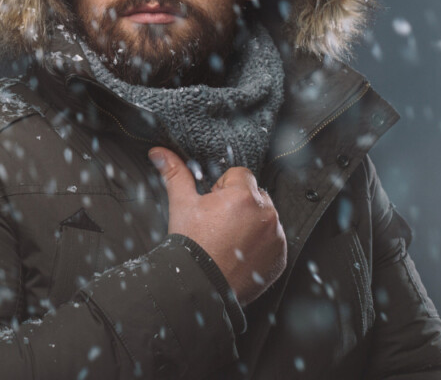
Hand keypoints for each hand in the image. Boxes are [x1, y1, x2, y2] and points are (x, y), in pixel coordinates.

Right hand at [149, 147, 286, 305]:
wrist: (200, 287)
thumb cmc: (191, 246)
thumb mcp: (182, 205)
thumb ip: (175, 174)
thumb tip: (160, 153)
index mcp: (243, 195)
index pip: (240, 174)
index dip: (222, 189)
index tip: (213, 207)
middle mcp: (266, 213)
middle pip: (255, 195)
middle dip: (239, 204)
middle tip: (218, 224)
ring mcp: (276, 237)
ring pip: (265, 217)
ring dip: (251, 223)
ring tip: (228, 240)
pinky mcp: (280, 257)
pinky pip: (273, 240)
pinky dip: (261, 244)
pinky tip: (240, 253)